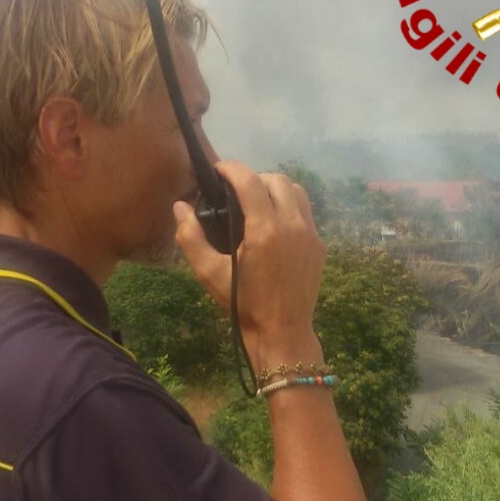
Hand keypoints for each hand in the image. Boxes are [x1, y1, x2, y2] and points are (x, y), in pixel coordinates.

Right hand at [173, 161, 326, 359]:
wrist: (282, 332)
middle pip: (276, 179)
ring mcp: (310, 234)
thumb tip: (180, 206)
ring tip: (256, 200)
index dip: (231, 168)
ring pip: (296, 191)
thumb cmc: (243, 304)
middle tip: (234, 189)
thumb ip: (190, 237)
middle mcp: (292, 225)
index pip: (249, 181)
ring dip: (275, 188)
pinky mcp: (319, 245)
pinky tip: (274, 223)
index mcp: (265, 230)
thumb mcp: (209, 273)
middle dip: (253, 176)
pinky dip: (289, 206)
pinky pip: (306, 212)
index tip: (218, 169)